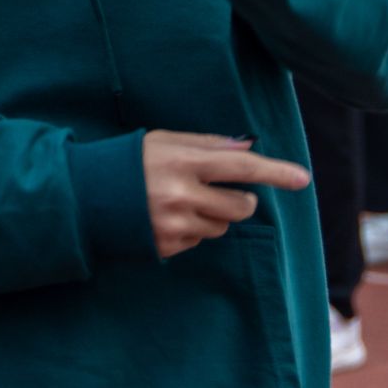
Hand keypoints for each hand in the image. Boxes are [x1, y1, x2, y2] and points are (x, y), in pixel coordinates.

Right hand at [142, 132, 311, 257]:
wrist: (85, 196)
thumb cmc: (129, 161)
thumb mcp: (165, 141)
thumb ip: (207, 144)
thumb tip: (248, 147)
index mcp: (182, 161)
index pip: (241, 166)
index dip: (275, 172)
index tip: (302, 178)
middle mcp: (181, 194)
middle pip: (241, 206)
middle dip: (241, 200)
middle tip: (222, 191)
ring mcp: (174, 224)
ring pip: (222, 226)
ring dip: (213, 215)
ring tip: (181, 201)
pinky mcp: (167, 246)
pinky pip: (199, 241)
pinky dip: (192, 229)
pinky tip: (166, 217)